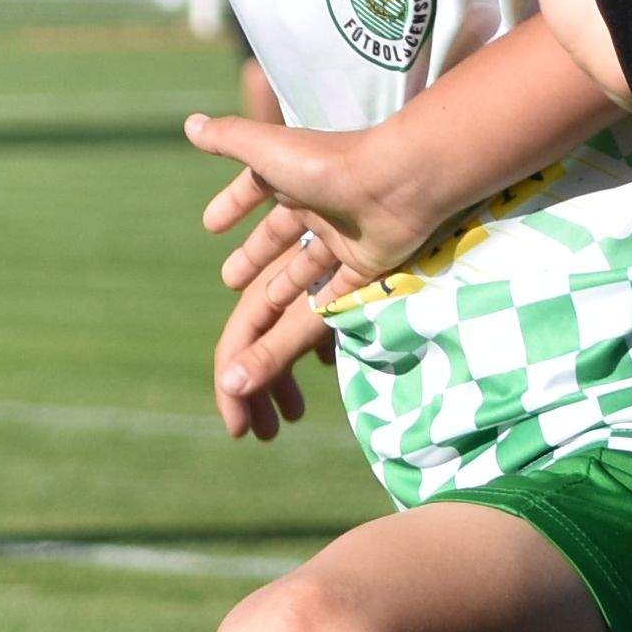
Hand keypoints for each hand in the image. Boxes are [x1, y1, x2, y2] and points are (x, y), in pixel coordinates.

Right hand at [186, 108, 458, 291]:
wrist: (395, 185)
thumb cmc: (326, 164)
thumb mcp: (267, 148)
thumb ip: (229, 138)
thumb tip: (191, 123)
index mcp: (294, 174)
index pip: (256, 187)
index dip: (233, 205)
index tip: (210, 226)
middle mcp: (319, 203)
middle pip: (279, 235)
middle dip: (254, 255)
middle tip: (229, 280)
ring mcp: (344, 235)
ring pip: (307, 266)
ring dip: (284, 284)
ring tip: (262, 304)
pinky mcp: (366, 265)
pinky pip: (340, 288)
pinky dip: (323, 302)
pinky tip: (304, 323)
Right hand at [210, 240, 334, 440]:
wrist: (401, 197)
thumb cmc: (348, 251)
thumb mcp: (308, 310)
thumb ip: (271, 348)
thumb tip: (229, 387)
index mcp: (264, 287)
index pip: (237, 347)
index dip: (233, 390)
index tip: (240, 433)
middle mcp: (285, 282)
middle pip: (259, 343)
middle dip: (256, 389)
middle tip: (265, 433)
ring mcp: (319, 281)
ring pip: (291, 334)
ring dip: (285, 376)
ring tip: (294, 414)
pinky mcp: (353, 278)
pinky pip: (324, 318)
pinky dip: (319, 346)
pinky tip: (328, 364)